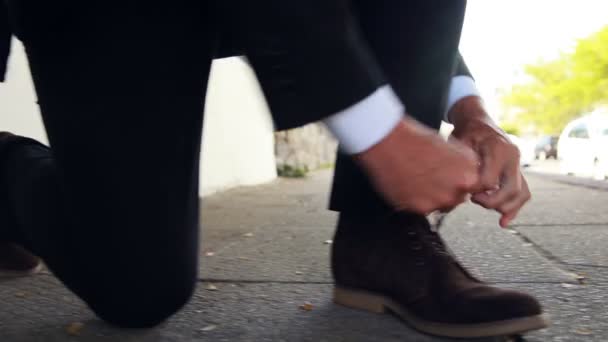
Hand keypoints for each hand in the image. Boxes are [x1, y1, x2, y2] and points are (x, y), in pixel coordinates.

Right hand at [354, 117, 480, 214]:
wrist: (388, 141)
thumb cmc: (413, 139)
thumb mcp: (449, 147)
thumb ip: (460, 166)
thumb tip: (461, 176)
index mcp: (469, 172)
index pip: (473, 187)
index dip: (460, 182)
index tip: (450, 179)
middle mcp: (457, 189)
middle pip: (457, 199)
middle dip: (446, 191)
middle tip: (429, 178)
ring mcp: (439, 201)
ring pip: (439, 206)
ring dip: (431, 197)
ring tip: (416, 179)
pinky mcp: (419, 208)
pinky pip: (421, 209)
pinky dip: (415, 200)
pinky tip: (407, 184)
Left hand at [449, 96, 530, 226]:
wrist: (479, 121)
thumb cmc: (468, 132)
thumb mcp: (461, 142)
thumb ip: (463, 163)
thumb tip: (459, 186)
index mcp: (498, 148)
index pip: (490, 180)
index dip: (477, 190)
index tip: (466, 191)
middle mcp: (513, 156)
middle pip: (510, 190)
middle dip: (492, 202)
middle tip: (475, 200)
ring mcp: (518, 164)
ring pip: (521, 193)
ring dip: (506, 208)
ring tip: (490, 211)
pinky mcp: (518, 171)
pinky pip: (523, 192)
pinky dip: (515, 207)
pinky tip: (504, 221)